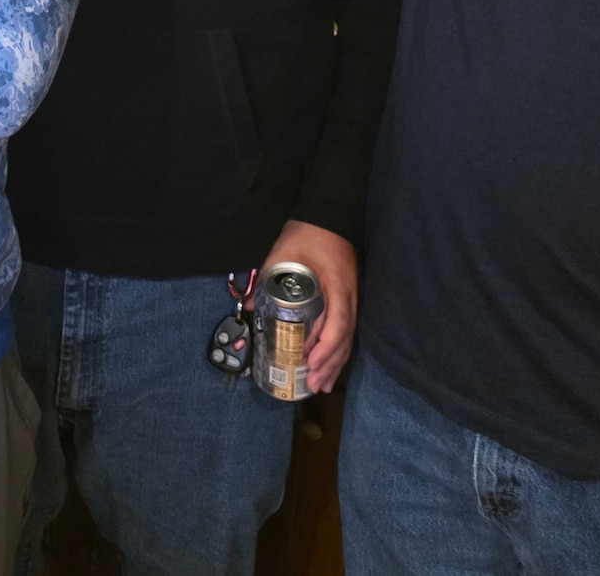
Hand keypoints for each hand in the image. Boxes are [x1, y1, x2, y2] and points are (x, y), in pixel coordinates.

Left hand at [260, 220, 358, 393]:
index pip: (338, 323)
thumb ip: (266, 276)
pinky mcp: (347, 298)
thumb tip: (247, 306)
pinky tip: (328, 364)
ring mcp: (351, 298)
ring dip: (335, 362)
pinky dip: (337, 350)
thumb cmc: (308, 232)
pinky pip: (345, 330)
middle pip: (345, 338)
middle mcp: (350, 296)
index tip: (310, 362)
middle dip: (330, 364)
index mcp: (337, 285)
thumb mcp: (283, 250)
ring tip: (322, 384)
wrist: (329, 214)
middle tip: (314, 385)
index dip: (326, 347)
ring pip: (348, 338)